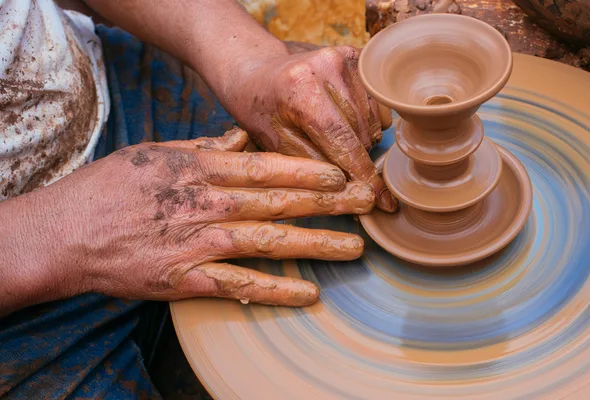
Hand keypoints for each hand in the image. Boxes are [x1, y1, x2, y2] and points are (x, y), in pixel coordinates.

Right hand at [1, 128, 373, 310]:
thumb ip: (203, 149)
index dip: (309, 171)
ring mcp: (200, 242)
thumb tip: (241, 140)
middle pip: (280, 201)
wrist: (65, 233)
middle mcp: (208, 203)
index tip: (343, 173)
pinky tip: (309, 293)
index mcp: (202, 170)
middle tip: (366, 205)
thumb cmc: (110, 189)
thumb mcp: (156, 153)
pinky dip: (276, 289)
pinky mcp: (188, 278)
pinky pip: (241, 284)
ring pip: (269, 240)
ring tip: (354, 249)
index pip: (267, 167)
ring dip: (316, 244)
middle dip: (328, 203)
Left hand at [217, 45, 396, 212]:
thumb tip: (353, 192)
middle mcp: (327, 66)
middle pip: (360, 133)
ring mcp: (344, 58)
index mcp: (300, 89)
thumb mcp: (276, 146)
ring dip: (360, 141)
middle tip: (335, 166)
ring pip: (372, 121)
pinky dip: (366, 123)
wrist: (257, 72)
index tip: (382, 201)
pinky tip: (343, 122)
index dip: (363, 174)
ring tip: (332, 140)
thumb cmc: (261, 113)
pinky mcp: (357, 56)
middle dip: (354, 159)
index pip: (343, 141)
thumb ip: (314, 167)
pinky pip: (376, 105)